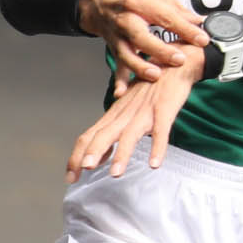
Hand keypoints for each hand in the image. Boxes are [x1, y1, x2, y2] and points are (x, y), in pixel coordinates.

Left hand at [67, 39, 202, 180]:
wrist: (172, 64)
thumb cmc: (148, 91)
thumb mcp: (126, 112)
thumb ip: (111, 134)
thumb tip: (98, 158)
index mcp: (113, 116)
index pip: (88, 136)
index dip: (77, 156)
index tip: (70, 177)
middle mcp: (124, 114)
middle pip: (103, 134)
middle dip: (91, 154)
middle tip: (82, 172)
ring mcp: (144, 111)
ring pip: (129, 135)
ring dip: (121, 155)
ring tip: (115, 174)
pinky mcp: (164, 109)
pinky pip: (160, 130)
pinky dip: (157, 147)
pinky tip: (154, 163)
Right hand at [75, 0, 205, 82]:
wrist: (100, 3)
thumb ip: (178, 11)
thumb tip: (200, 22)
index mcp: (139, 2)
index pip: (165, 16)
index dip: (185, 28)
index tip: (202, 39)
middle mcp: (126, 20)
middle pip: (141, 36)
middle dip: (160, 50)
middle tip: (179, 59)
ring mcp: (118, 36)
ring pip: (127, 54)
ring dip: (140, 66)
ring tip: (156, 75)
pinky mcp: (114, 50)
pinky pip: (117, 67)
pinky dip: (119, 81)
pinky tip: (122, 92)